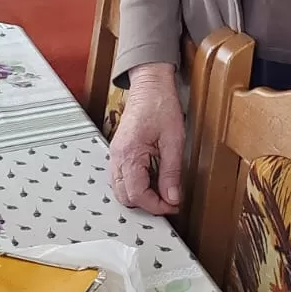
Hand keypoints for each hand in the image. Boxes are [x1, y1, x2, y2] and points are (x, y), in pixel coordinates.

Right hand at [108, 63, 184, 214]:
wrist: (150, 85)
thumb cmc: (161, 105)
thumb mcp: (174, 140)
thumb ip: (172, 172)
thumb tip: (173, 197)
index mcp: (129, 154)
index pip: (137, 195)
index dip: (157, 206)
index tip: (173, 205)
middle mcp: (118, 157)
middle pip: (125, 197)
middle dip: (147, 204)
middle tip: (170, 201)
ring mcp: (116, 154)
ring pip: (121, 189)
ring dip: (141, 196)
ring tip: (164, 191)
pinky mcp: (120, 152)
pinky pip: (123, 178)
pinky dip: (137, 185)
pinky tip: (154, 180)